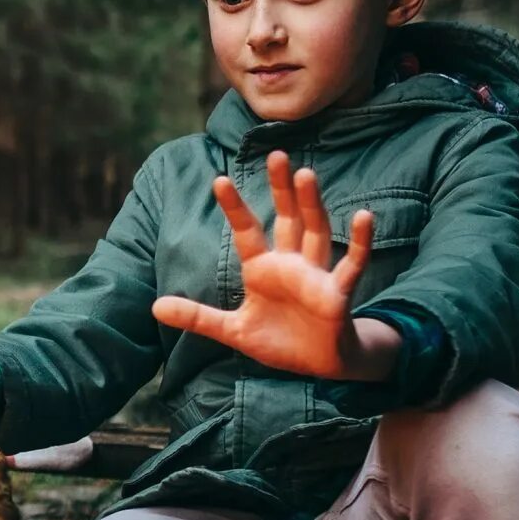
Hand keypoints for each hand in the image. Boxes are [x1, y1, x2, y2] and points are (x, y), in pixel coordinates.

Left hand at [152, 151, 387, 379]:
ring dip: (311, 204)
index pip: (247, 231)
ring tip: (306, 174)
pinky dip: (359, 242)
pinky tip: (364, 217)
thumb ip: (198, 318)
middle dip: (281, 189)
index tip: (219, 180)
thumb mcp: (233, 331)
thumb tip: (155, 307)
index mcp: (263, 269)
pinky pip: (352, 263)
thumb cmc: (279, 340)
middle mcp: (290, 263)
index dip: (235, 207)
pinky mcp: (338, 292)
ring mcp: (316, 274)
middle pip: (287, 218)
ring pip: (315, 231)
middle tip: (276, 154)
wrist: (317, 365)